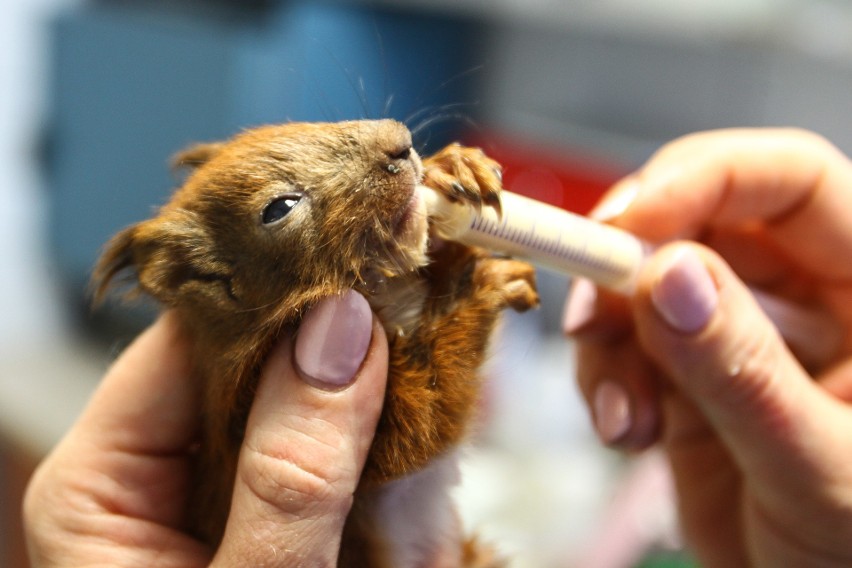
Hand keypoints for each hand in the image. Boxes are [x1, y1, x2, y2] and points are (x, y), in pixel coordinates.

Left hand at [24, 291, 386, 566]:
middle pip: (246, 366)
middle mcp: (146, 472)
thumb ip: (290, 473)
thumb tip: (340, 329)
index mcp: (97, 481)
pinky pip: (316, 455)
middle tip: (416, 315)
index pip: (185, 336)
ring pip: (292, 408)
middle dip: (332, 351)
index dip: (274, 294)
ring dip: (362, 404)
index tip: (360, 265)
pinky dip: (369, 452)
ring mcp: (208, 492)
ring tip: (429, 378)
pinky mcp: (259, 515)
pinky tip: (414, 439)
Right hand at [565, 129, 851, 566]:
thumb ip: (743, 372)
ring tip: (617, 419)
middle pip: (696, 223)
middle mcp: (801, 297)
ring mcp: (738, 336)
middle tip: (587, 320)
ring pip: (643, 287)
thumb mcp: (820, 469)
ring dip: (608, 343)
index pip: (789, 181)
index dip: (703, 180)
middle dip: (627, 270)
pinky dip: (603, 381)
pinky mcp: (687, 378)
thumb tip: (667, 273)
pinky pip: (624, 347)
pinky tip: (622, 433)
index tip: (623, 226)